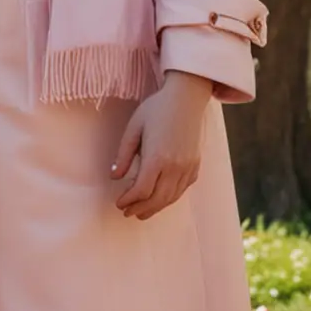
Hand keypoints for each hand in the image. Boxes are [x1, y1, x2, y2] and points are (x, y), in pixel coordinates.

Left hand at [110, 70, 211, 218]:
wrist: (186, 98)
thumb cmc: (156, 109)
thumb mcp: (133, 128)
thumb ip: (124, 154)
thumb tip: (114, 177)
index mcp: (157, 157)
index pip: (142, 190)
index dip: (129, 200)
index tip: (119, 203)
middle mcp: (175, 166)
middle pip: (157, 199)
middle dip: (140, 209)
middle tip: (127, 213)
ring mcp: (188, 167)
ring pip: (171, 197)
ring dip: (155, 208)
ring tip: (141, 212)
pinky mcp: (195, 165)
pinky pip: (182, 189)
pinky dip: (169, 198)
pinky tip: (159, 199)